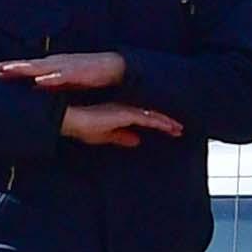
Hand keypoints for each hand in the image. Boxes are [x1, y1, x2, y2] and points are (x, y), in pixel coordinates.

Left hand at [0, 50, 129, 94]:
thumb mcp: (68, 81)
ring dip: (27, 68)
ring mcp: (70, 66)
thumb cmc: (92, 73)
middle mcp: (60, 64)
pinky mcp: (83, 71)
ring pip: (44, 67)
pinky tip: (40, 81)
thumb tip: (35, 90)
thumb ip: (51, 84)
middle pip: (32, 64)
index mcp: (55, 67)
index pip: (30, 67)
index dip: (14, 69)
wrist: (119, 68)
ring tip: (10, 71)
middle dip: (14, 66)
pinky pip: (64, 75)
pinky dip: (51, 77)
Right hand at [58, 101, 186, 147]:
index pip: (143, 118)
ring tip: (179, 129)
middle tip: (179, 129)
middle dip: (166, 122)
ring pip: (153, 116)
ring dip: (167, 123)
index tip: (170, 129)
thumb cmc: (82, 125)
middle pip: (151, 115)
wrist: (71, 119)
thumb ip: (121, 137)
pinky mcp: (126, 114)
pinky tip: (171, 128)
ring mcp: (127, 111)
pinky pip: (148, 118)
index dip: (157, 123)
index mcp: (121, 114)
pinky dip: (161, 123)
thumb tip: (137, 141)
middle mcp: (126, 110)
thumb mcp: (105, 136)